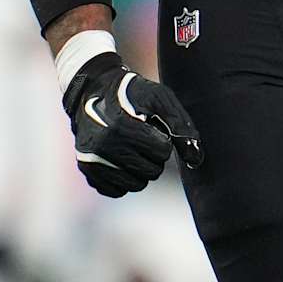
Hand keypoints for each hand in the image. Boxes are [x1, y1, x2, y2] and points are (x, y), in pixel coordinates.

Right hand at [63, 52, 202, 195]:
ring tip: (134, 149)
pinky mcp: (86, 171)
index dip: (164, 141)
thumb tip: (195, 160)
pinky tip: (121, 159)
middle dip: (154, 157)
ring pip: (135, 185)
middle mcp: (101, 145)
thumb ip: (181, 125)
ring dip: (141, 170)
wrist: (93, 90)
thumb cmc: (131, 94)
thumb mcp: (159, 98)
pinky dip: (123, 178)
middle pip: (151, 172)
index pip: (162, 152)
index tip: (155, 129)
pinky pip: (116, 191)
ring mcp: (90, 160)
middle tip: (145, 140)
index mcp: (120, 125)